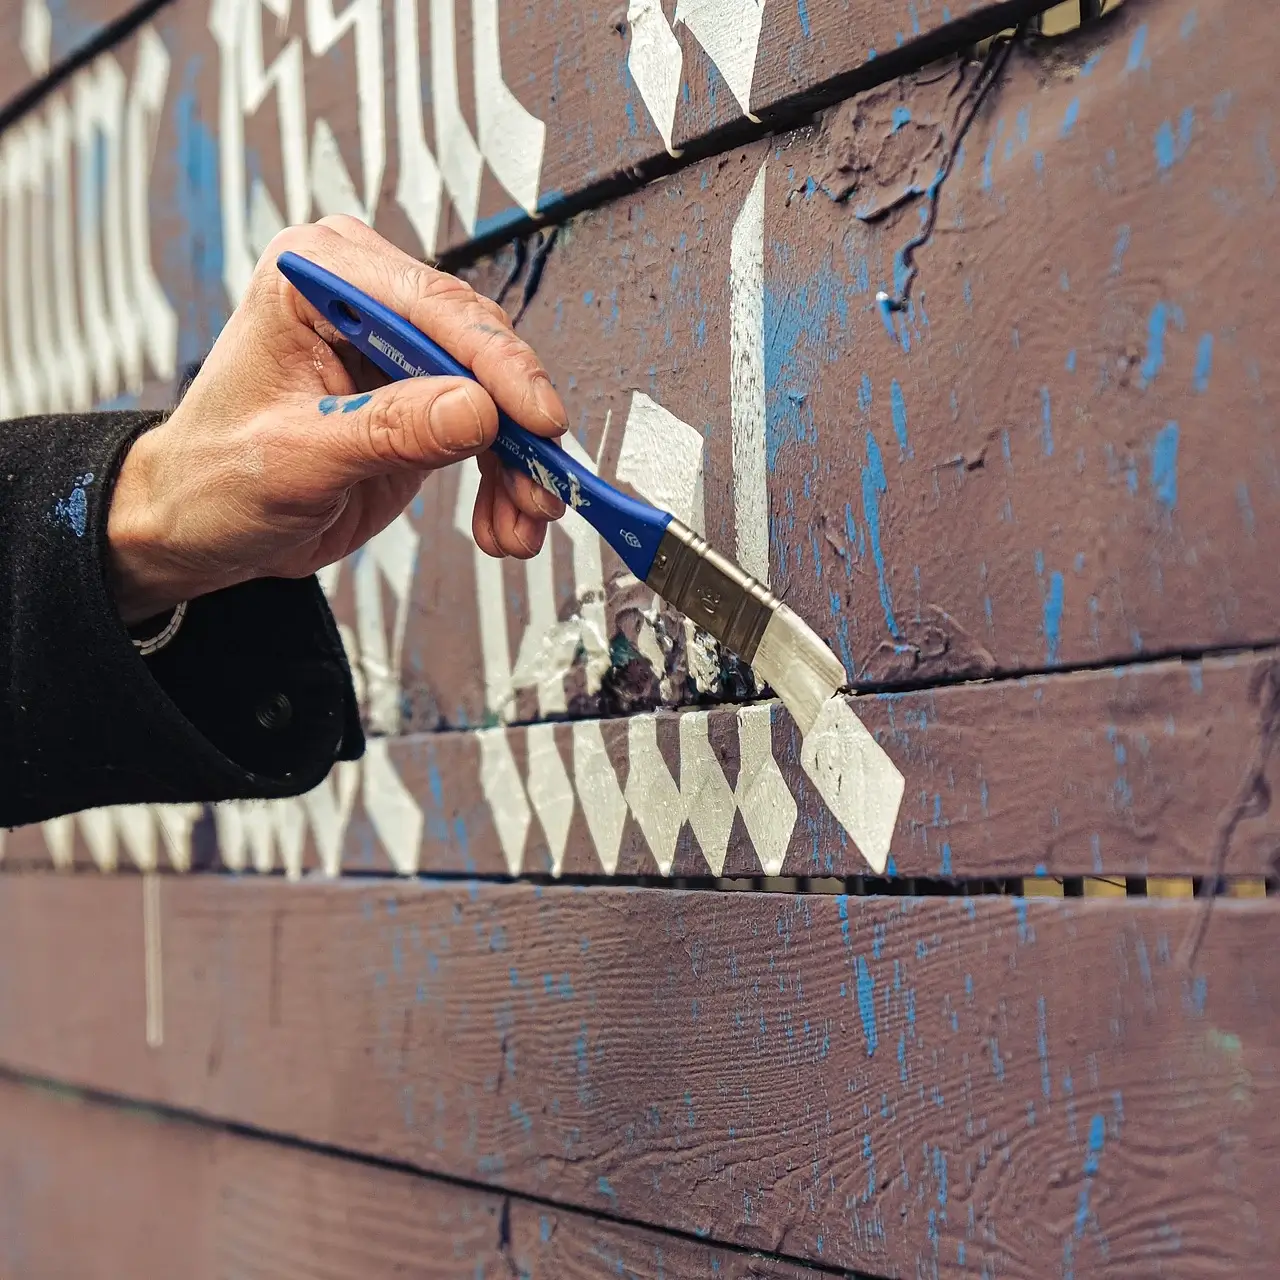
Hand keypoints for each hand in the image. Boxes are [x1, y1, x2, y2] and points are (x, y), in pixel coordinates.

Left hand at [107, 216, 567, 625]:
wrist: (199, 525)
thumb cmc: (218, 478)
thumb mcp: (297, 458)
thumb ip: (388, 430)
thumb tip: (478, 410)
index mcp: (319, 277)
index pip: (433, 307)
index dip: (498, 366)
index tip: (540, 421)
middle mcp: (368, 299)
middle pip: (477, 349)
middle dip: (518, 427)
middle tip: (544, 489)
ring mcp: (399, 350)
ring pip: (494, 397)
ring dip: (519, 465)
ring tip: (523, 524)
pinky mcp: (420, 399)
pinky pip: (487, 433)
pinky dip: (504, 481)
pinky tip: (503, 525)